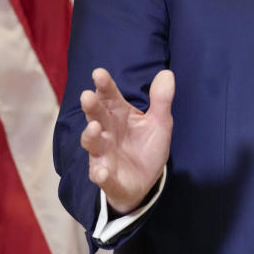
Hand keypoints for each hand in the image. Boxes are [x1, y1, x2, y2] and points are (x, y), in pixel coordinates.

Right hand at [79, 68, 174, 213]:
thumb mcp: (159, 122)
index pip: (110, 98)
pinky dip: (100, 174)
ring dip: (91, 136)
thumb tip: (166, 73)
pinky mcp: (107, 178)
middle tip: (87, 96)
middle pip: (97, 117)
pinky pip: (101, 176)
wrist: (146, 181)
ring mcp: (104, 155)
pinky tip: (102, 172)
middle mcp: (107, 133)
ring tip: (94, 128)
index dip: (105, 86)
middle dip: (92, 107)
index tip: (99, 73)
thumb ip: (161, 99)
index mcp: (119, 116)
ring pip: (93, 145)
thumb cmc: (147, 146)